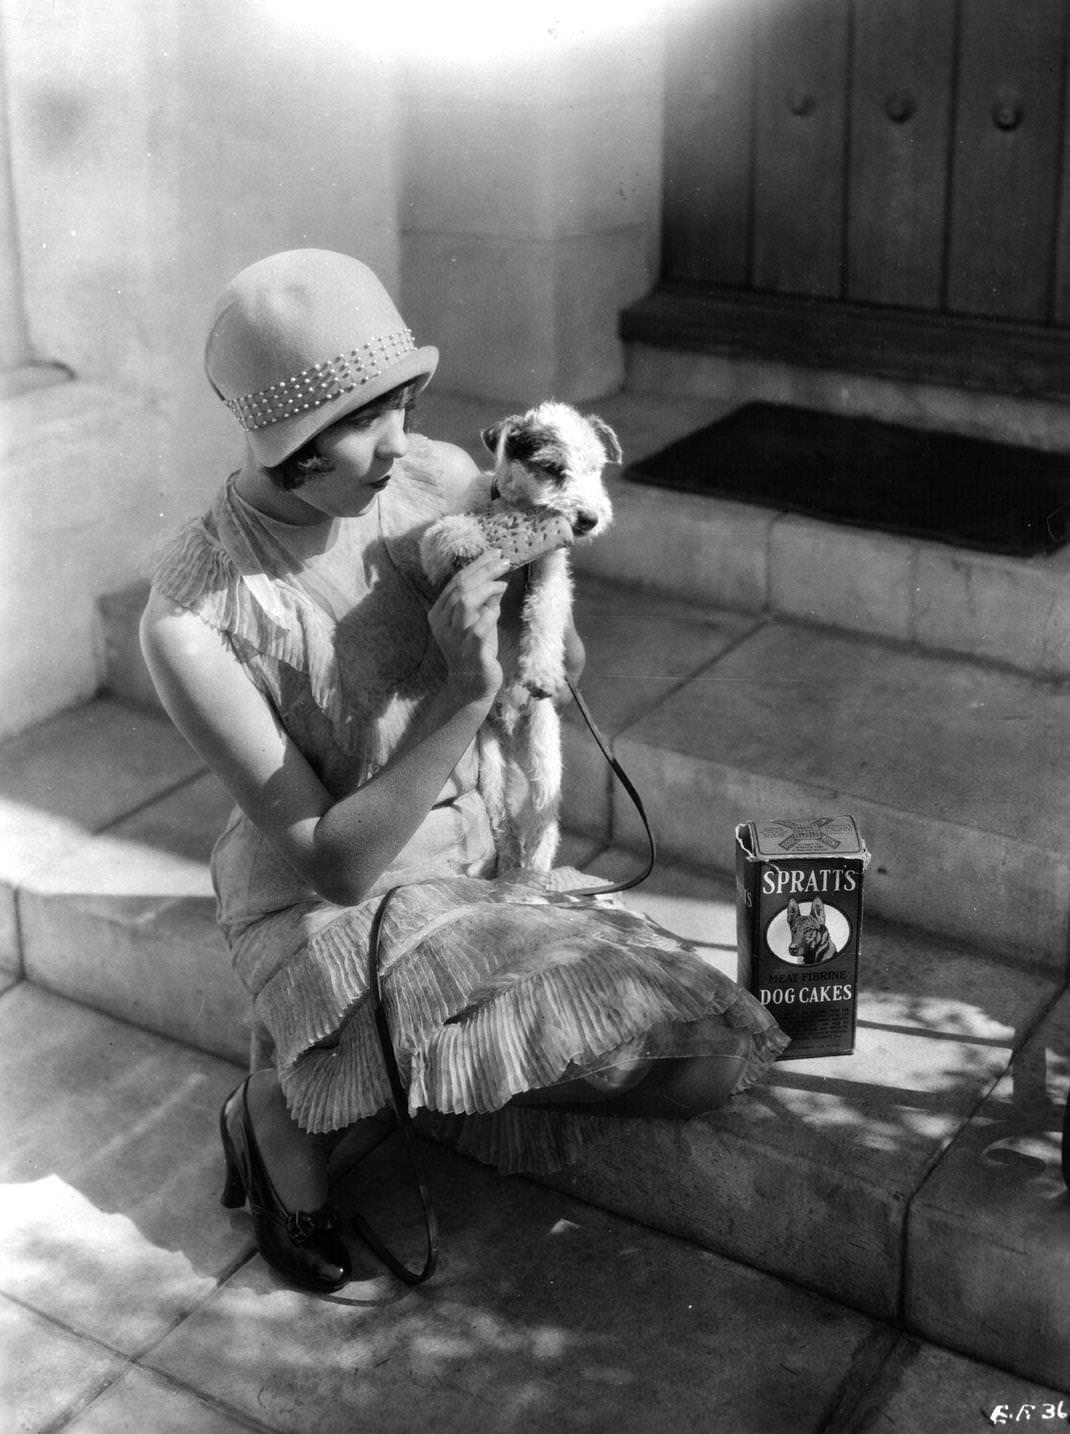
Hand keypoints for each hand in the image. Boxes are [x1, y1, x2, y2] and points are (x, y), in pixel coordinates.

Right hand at [428, 550, 507, 703]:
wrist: (472, 685)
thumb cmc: (476, 649)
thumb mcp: (478, 619)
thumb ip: (484, 599)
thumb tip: (498, 574)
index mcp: (439, 613)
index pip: (456, 582)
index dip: (476, 565)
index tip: (495, 553)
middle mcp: (442, 624)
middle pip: (461, 588)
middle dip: (484, 570)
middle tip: (504, 561)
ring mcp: (454, 638)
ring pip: (465, 602)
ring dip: (487, 587)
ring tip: (503, 583)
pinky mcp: (470, 652)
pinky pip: (479, 627)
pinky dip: (490, 614)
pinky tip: (498, 608)